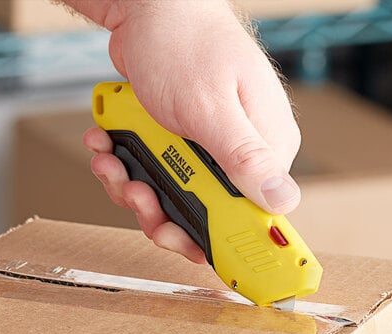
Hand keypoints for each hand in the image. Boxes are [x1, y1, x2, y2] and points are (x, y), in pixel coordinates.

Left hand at [79, 0, 300, 261]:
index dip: (222, 240)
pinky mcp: (181, 147)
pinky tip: (107, 146)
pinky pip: (153, 176)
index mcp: (265, 148)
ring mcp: (208, 152)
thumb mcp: (212, 107)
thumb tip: (283, 202)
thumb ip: (244, 158)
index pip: (254, 215)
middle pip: (205, 215)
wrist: (149, 10)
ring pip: (172, 198)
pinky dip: (125, 167)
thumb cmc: (185, 44)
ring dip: (132, 188)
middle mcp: (241, 154)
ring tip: (111, 162)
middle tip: (135, 194)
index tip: (191, 251)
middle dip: (160, 211)